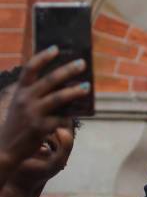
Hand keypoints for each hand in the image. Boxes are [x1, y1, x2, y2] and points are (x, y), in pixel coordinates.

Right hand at [0, 46, 88, 171]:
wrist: (6, 148)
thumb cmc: (18, 124)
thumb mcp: (20, 105)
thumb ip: (36, 94)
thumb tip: (63, 85)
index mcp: (20, 91)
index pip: (31, 69)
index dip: (43, 57)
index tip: (56, 48)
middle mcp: (25, 99)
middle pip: (50, 80)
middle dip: (68, 70)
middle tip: (82, 63)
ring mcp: (33, 113)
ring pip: (59, 98)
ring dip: (75, 91)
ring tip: (87, 87)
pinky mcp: (41, 128)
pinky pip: (61, 118)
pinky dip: (71, 115)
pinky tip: (80, 111)